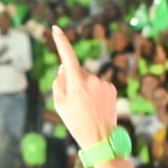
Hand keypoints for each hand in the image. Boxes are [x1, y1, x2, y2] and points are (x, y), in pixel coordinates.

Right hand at [50, 26, 117, 151]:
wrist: (101, 139)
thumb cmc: (76, 123)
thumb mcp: (60, 104)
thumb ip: (59, 82)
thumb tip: (64, 68)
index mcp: (76, 82)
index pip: (67, 56)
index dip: (61, 41)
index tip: (55, 29)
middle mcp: (91, 78)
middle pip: (77, 72)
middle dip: (74, 81)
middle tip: (75, 103)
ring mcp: (104, 83)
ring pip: (89, 79)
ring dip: (86, 88)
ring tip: (87, 108)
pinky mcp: (112, 88)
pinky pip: (99, 85)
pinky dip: (96, 93)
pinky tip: (96, 107)